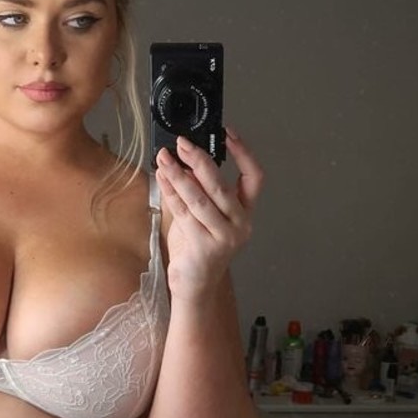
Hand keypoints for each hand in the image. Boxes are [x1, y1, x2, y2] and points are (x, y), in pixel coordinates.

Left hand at [155, 126, 262, 302]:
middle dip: (199, 160)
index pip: (254, 177)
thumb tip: (183, 162)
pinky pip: (186, 214)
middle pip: (221, 185)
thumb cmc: (196, 248)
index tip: (227, 133)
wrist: (193, 285)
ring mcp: (225, 237)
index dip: (243, 153)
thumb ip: (196, 189)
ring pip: (200, 198)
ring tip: (164, 159)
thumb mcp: (199, 213)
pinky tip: (162, 179)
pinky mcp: (206, 247)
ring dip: (179, 175)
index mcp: (244, 211)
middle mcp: (240, 224)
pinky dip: (172, 193)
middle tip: (181, 144)